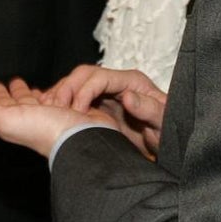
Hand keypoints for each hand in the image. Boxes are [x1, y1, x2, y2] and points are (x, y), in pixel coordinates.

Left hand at [0, 77, 116, 157]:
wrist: (87, 140)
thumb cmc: (46, 133)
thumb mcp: (4, 118)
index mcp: (16, 118)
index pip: (2, 102)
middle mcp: (35, 116)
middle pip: (21, 100)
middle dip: (16, 91)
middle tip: (12, 80)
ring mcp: (55, 114)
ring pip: (41, 100)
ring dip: (36, 92)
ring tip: (33, 85)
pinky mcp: (76, 109)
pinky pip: (65, 97)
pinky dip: (62, 93)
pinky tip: (61, 92)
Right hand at [45, 65, 166, 158]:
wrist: (167, 147)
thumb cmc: (169, 135)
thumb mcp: (164, 124)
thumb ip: (149, 109)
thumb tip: (127, 96)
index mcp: (133, 83)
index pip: (100, 77)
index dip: (84, 91)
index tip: (76, 111)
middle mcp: (119, 84)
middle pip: (84, 74)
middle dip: (67, 88)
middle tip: (57, 109)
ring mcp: (108, 94)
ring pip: (76, 83)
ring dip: (61, 94)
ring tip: (51, 112)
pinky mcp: (100, 106)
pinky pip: (76, 97)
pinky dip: (63, 103)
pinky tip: (55, 114)